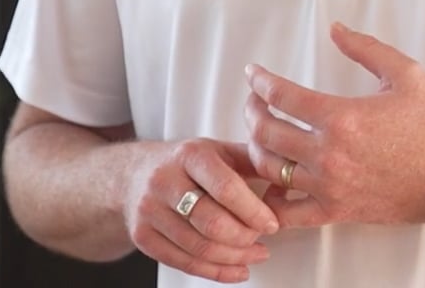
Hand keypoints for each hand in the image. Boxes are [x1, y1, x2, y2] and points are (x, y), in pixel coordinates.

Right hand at [122, 137, 279, 282]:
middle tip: (263, 240)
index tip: (272, 224)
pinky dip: (216, 272)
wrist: (132, 174)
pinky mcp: (142, 236)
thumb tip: (292, 178)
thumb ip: (253, 162)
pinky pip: (183, 263)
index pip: (225, 187)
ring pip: (199, 247)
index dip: (253, 211)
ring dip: (235, 258)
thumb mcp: (218, 151)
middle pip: (211, 223)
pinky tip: (236, 269)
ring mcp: (149, 210)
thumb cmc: (185, 164)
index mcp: (189, 155)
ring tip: (255, 254)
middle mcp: (165, 180)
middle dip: (245, 238)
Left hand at [244, 22, 424, 229]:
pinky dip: (271, 200)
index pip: (281, 96)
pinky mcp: (337, 212)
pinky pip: (289, 212)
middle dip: (252, 111)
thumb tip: (335, 29)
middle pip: (266, 132)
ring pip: (270, 169)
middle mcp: (329, 154)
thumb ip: (365, 48)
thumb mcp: (405, 74)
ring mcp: (330, 186)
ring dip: (256, 148)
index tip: (253, 75)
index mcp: (342, 117)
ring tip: (260, 134)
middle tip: (254, 101)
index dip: (260, 82)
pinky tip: (270, 185)